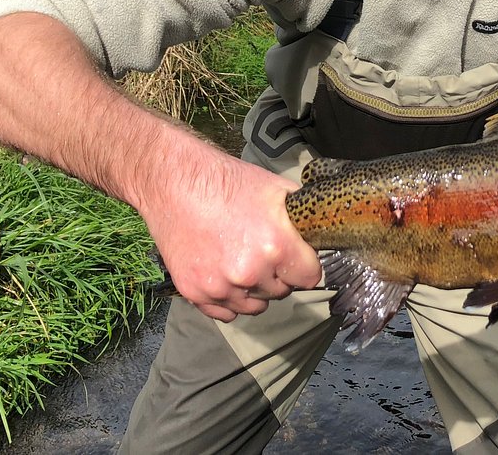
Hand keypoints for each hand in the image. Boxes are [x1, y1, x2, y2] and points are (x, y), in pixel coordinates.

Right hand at [142, 141, 322, 321]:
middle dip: (279, 275)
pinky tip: (226, 275)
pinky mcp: (195, 293)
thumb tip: (321, 235)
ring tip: (243, 261)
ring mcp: (220, 286)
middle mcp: (250, 273)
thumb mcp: (277, 190)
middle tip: (264, 252)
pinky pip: (226, 314)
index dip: (306, 265)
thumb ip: (302, 219)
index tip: (298, 258)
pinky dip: (229, 300)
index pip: (311, 278)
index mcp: (276, 246)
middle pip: (282, 291)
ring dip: (255, 290)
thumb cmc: (229, 183)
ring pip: (255, 306)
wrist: (176, 183)